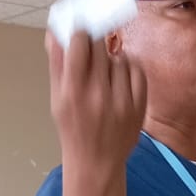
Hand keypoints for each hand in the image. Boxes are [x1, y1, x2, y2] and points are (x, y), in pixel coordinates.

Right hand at [46, 29, 146, 172]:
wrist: (97, 163)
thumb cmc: (74, 130)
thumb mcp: (57, 98)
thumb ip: (57, 64)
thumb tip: (56, 32)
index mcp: (73, 91)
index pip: (80, 43)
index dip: (80, 33)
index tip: (80, 33)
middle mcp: (98, 95)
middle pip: (100, 47)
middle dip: (95, 44)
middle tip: (93, 49)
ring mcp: (122, 102)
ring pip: (119, 59)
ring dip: (112, 59)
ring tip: (105, 72)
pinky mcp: (139, 107)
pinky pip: (138, 72)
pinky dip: (130, 68)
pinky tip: (121, 75)